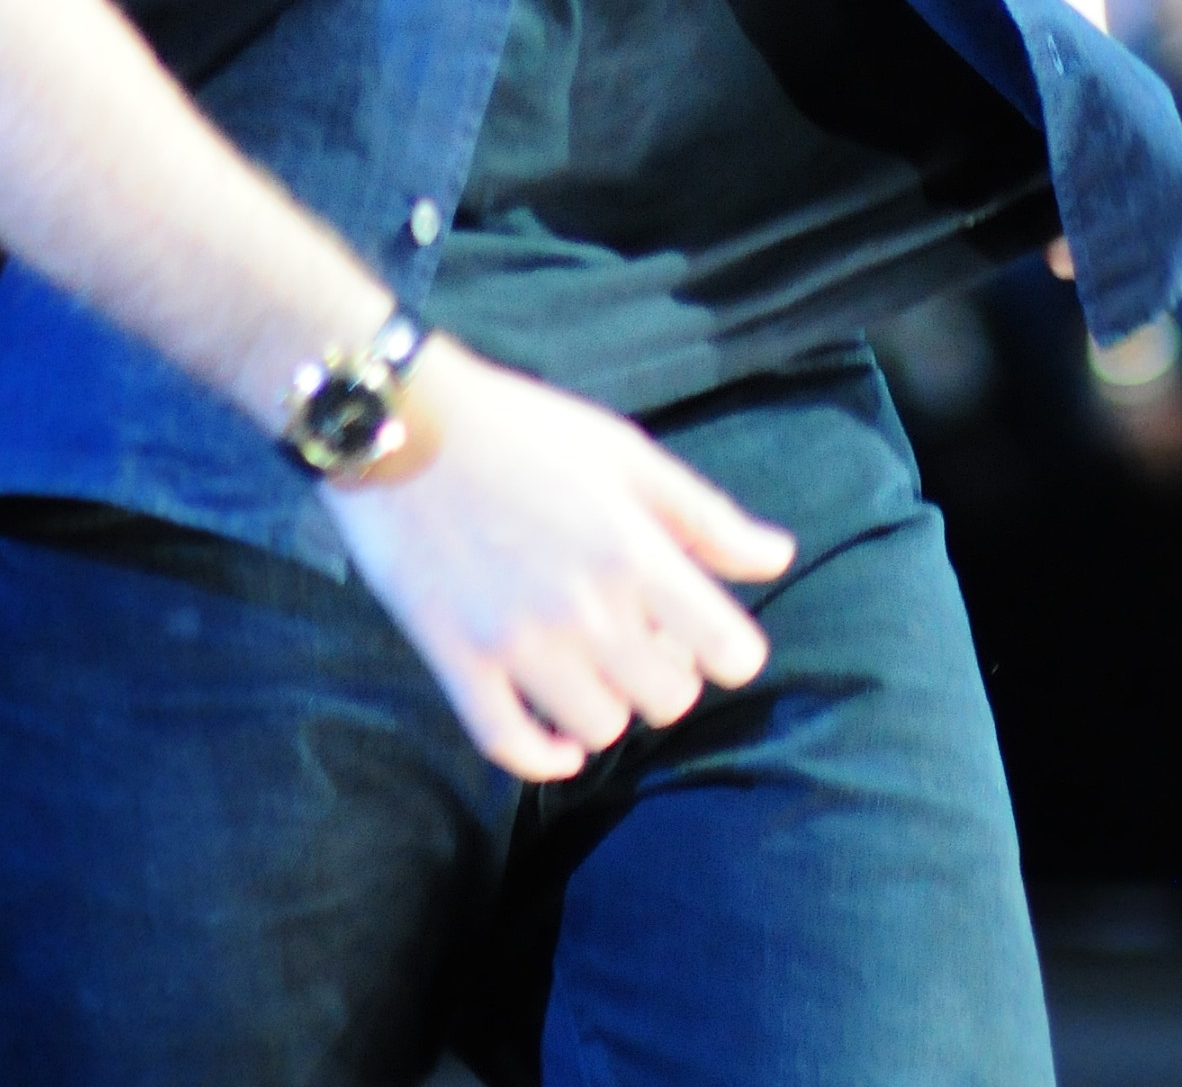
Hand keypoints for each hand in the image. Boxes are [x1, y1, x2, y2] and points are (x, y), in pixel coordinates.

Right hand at [321, 334, 795, 782]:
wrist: (401, 424)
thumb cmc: (523, 428)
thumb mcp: (625, 453)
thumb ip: (705, 515)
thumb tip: (780, 558)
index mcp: (633, 551)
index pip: (729, 653)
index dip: (728, 647)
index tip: (702, 629)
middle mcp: (584, 609)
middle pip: (669, 701)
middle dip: (666, 672)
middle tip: (638, 635)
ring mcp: (517, 643)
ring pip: (599, 730)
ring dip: (606, 704)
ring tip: (588, 662)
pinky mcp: (457, 661)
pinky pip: (511, 747)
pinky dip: (544, 757)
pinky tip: (555, 738)